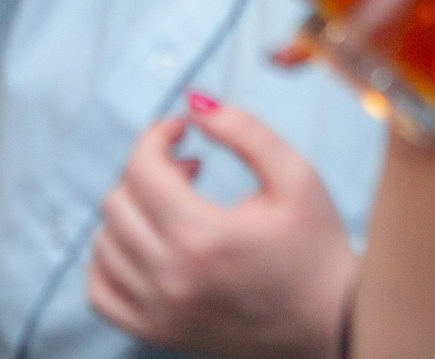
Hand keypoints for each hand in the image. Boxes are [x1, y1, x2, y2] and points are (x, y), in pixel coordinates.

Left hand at [87, 97, 356, 358]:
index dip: (156, 135)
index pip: (142, 168)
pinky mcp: (158, 333)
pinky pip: (100, 291)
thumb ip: (244, 130)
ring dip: (131, 214)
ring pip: (104, 243)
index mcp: (203, 238)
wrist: (334, 326)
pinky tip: (145, 246)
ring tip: (174, 208)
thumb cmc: (317, 250)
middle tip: (188, 170)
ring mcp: (160, 313)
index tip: (180, 130)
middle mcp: (171, 279)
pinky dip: (111, 262)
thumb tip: (193, 102)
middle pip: (118, 201)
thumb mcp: (297, 177)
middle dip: (148, 172)